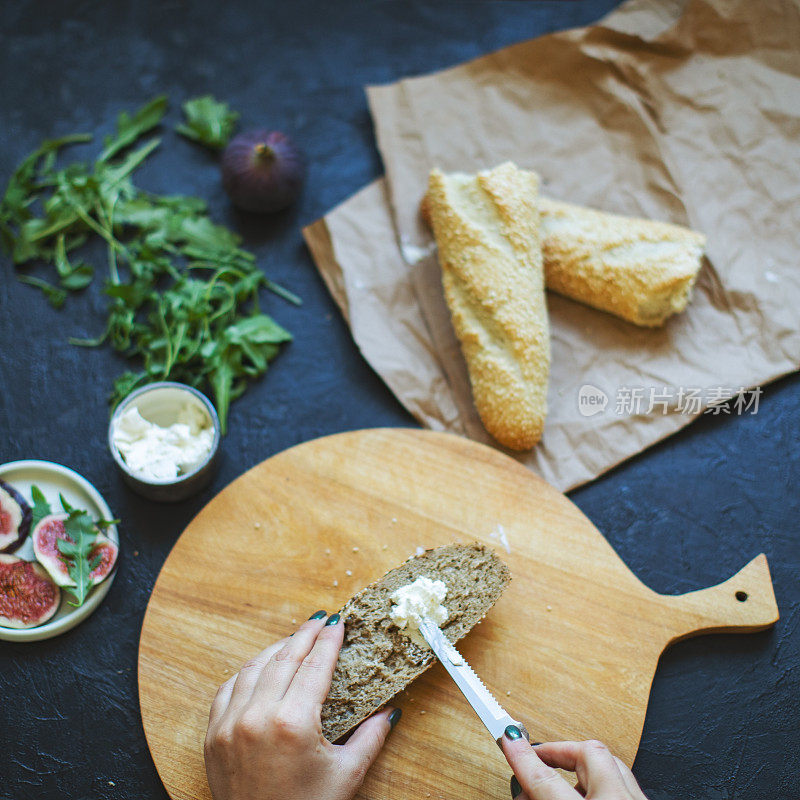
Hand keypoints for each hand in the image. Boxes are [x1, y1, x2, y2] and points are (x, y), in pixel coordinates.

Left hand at [204, 611, 400, 799]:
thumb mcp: (346, 775)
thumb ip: (371, 738)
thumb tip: (389, 712)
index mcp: (293, 723)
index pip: (315, 665)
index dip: (329, 641)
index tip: (338, 623)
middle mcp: (258, 717)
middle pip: (285, 658)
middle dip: (305, 635)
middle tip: (321, 621)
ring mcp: (230, 724)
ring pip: (254, 667)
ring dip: (276, 649)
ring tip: (294, 641)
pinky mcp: (213, 736)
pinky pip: (228, 688)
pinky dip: (247, 672)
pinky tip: (261, 668)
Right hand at [502, 727, 648, 798]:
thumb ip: (541, 798)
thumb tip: (524, 790)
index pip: (546, 780)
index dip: (523, 757)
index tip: (508, 738)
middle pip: (588, 753)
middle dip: (558, 751)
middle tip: (533, 759)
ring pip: (612, 764)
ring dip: (582, 765)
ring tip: (560, 779)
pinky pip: (625, 783)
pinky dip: (603, 782)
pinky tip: (589, 794)